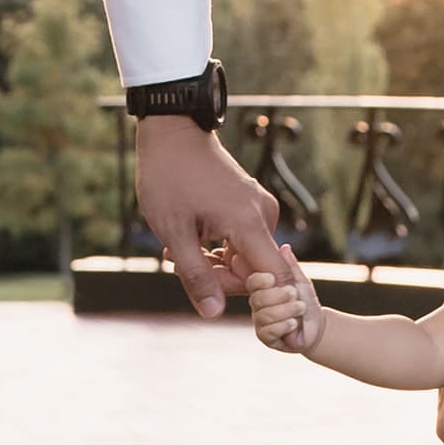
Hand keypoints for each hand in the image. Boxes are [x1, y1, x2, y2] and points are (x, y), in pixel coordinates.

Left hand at [135, 115, 290, 318]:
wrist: (172, 131)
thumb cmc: (169, 176)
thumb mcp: (173, 231)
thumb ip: (195, 275)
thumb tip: (212, 313)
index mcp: (249, 224)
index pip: (274, 279)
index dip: (263, 301)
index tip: (228, 303)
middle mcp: (263, 216)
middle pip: (257, 271)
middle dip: (221, 279)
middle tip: (182, 267)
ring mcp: (260, 209)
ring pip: (247, 257)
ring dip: (216, 264)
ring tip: (179, 248)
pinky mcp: (252, 205)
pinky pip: (244, 241)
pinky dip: (220, 248)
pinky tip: (192, 238)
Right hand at [245, 245, 325, 353]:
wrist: (316, 325)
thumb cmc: (305, 300)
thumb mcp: (299, 280)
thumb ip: (290, 266)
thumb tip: (284, 247)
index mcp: (262, 288)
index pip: (251, 281)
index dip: (259, 280)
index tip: (272, 278)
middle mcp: (257, 304)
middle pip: (257, 298)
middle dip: (279, 295)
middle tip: (294, 294)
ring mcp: (260, 321)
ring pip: (265, 315)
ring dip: (286, 310)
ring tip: (300, 308)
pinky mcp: (266, 337)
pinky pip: (269, 331)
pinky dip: (285, 325)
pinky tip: (294, 323)